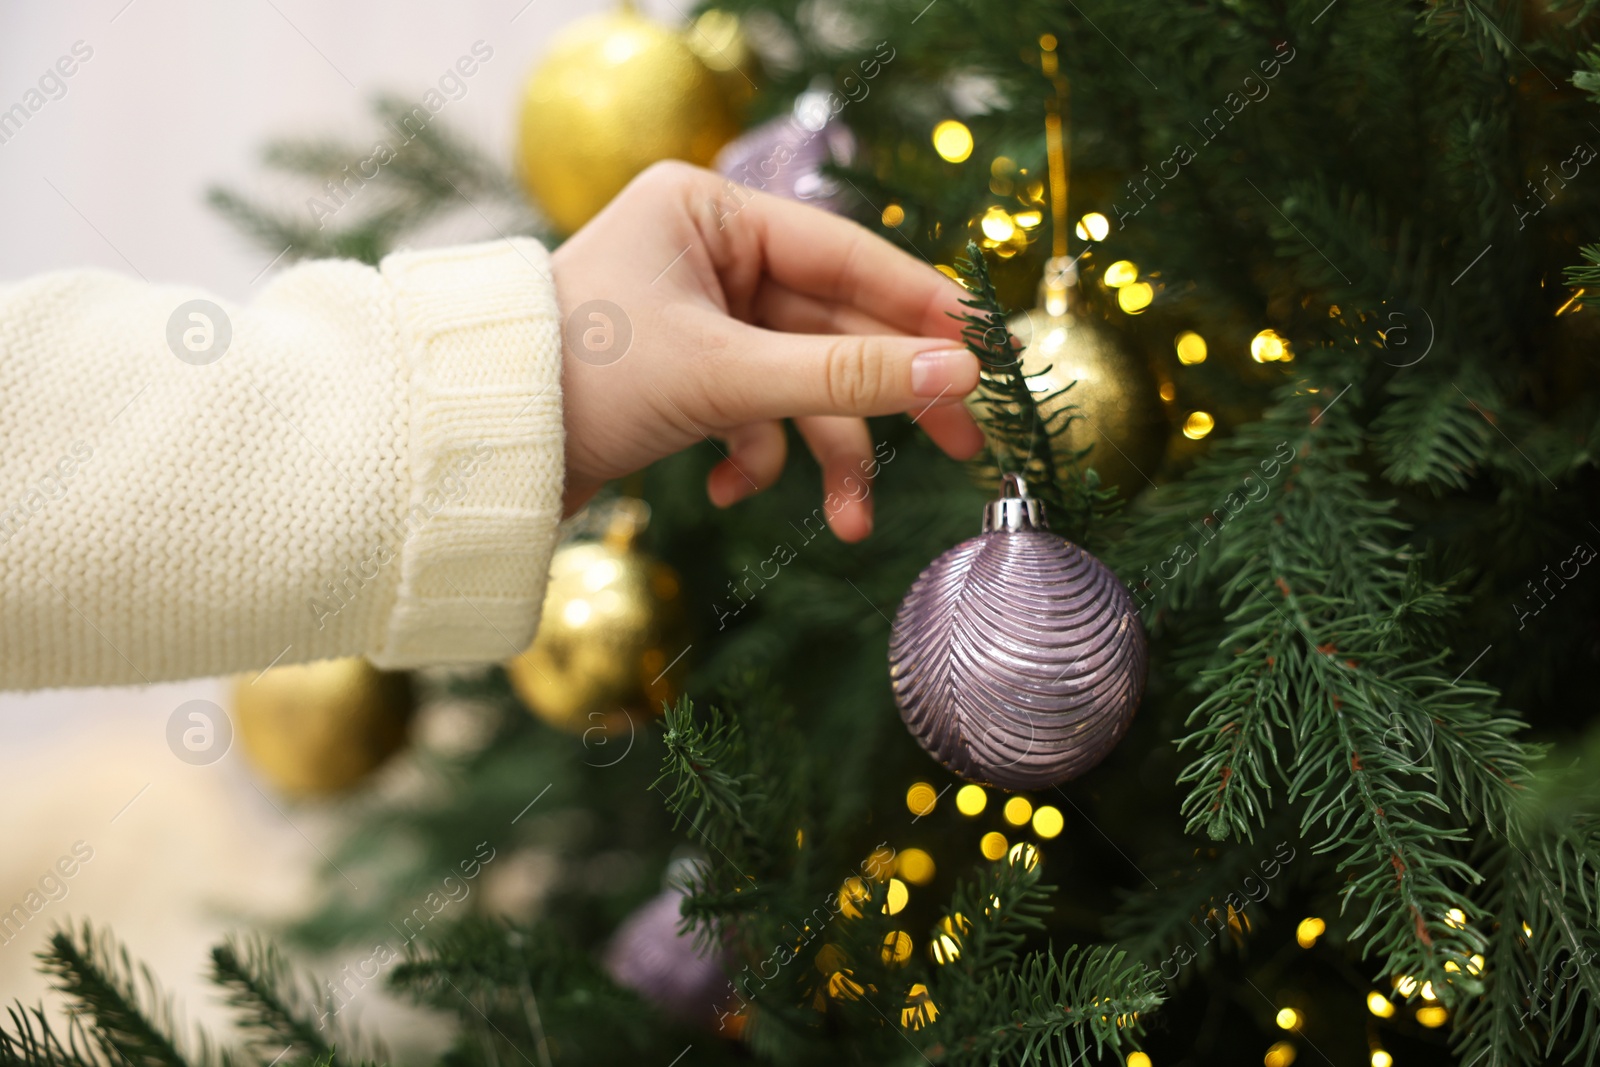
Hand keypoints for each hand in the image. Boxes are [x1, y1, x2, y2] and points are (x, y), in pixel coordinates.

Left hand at [551, 161, 983, 542]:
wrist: (474, 453)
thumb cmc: (582, 383)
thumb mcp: (725, 377)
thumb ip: (847, 377)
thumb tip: (959, 374)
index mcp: (709, 212)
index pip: (847, 255)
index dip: (923, 311)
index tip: (989, 357)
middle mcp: (707, 253)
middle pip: (833, 325)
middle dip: (885, 398)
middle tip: (963, 446)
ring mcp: (697, 316)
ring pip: (797, 381)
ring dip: (825, 452)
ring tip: (852, 522)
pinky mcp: (683, 373)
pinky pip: (750, 410)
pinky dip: (751, 456)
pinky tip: (722, 486)